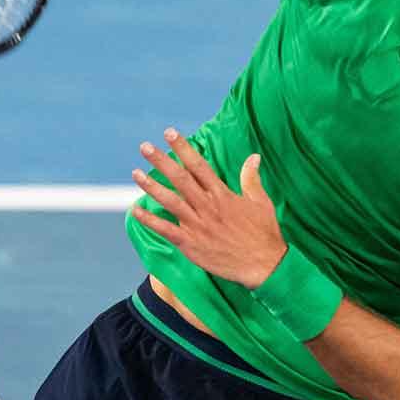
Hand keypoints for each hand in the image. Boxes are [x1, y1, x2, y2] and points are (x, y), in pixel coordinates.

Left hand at [129, 128, 287, 289]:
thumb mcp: (261, 202)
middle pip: (180, 178)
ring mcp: (197, 225)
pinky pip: (166, 230)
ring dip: (151, 186)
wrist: (263, 265)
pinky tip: (136, 211)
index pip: (198, 165)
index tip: (170, 134)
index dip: (183, 148)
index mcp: (222, 194)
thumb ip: (251, 178)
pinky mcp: (190, 244)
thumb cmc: (263, 233)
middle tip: (145, 147)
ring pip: (170, 201)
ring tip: (136, 173)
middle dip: (161, 161)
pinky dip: (150, 221)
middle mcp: (207, 206)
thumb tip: (253, 156)